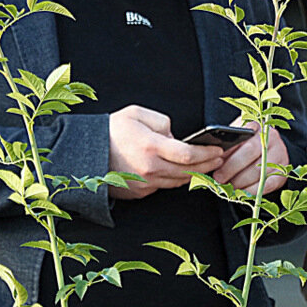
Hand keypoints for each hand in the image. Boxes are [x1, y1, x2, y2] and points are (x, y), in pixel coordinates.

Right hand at [107, 105, 224, 199]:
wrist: (86, 152)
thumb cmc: (111, 131)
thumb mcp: (137, 114)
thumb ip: (162, 122)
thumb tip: (176, 136)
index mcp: (151, 147)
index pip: (188, 155)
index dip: (207, 154)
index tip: (218, 150)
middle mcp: (149, 168)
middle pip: (188, 172)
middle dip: (208, 165)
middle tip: (219, 159)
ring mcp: (145, 183)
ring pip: (178, 182)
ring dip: (194, 174)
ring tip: (205, 165)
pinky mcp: (140, 192)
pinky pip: (164, 186)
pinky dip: (175, 179)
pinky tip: (182, 171)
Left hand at [211, 119, 289, 193]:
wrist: (269, 152)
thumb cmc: (246, 146)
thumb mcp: (237, 140)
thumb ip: (227, 144)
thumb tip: (211, 157)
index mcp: (257, 126)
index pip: (242, 136)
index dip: (228, 151)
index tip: (216, 162)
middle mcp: (271, 138)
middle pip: (250, 152)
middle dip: (231, 167)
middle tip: (219, 178)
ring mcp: (280, 154)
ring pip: (259, 170)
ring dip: (241, 182)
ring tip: (229, 187)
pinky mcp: (283, 172)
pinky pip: (269, 184)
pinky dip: (254, 190)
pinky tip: (242, 193)